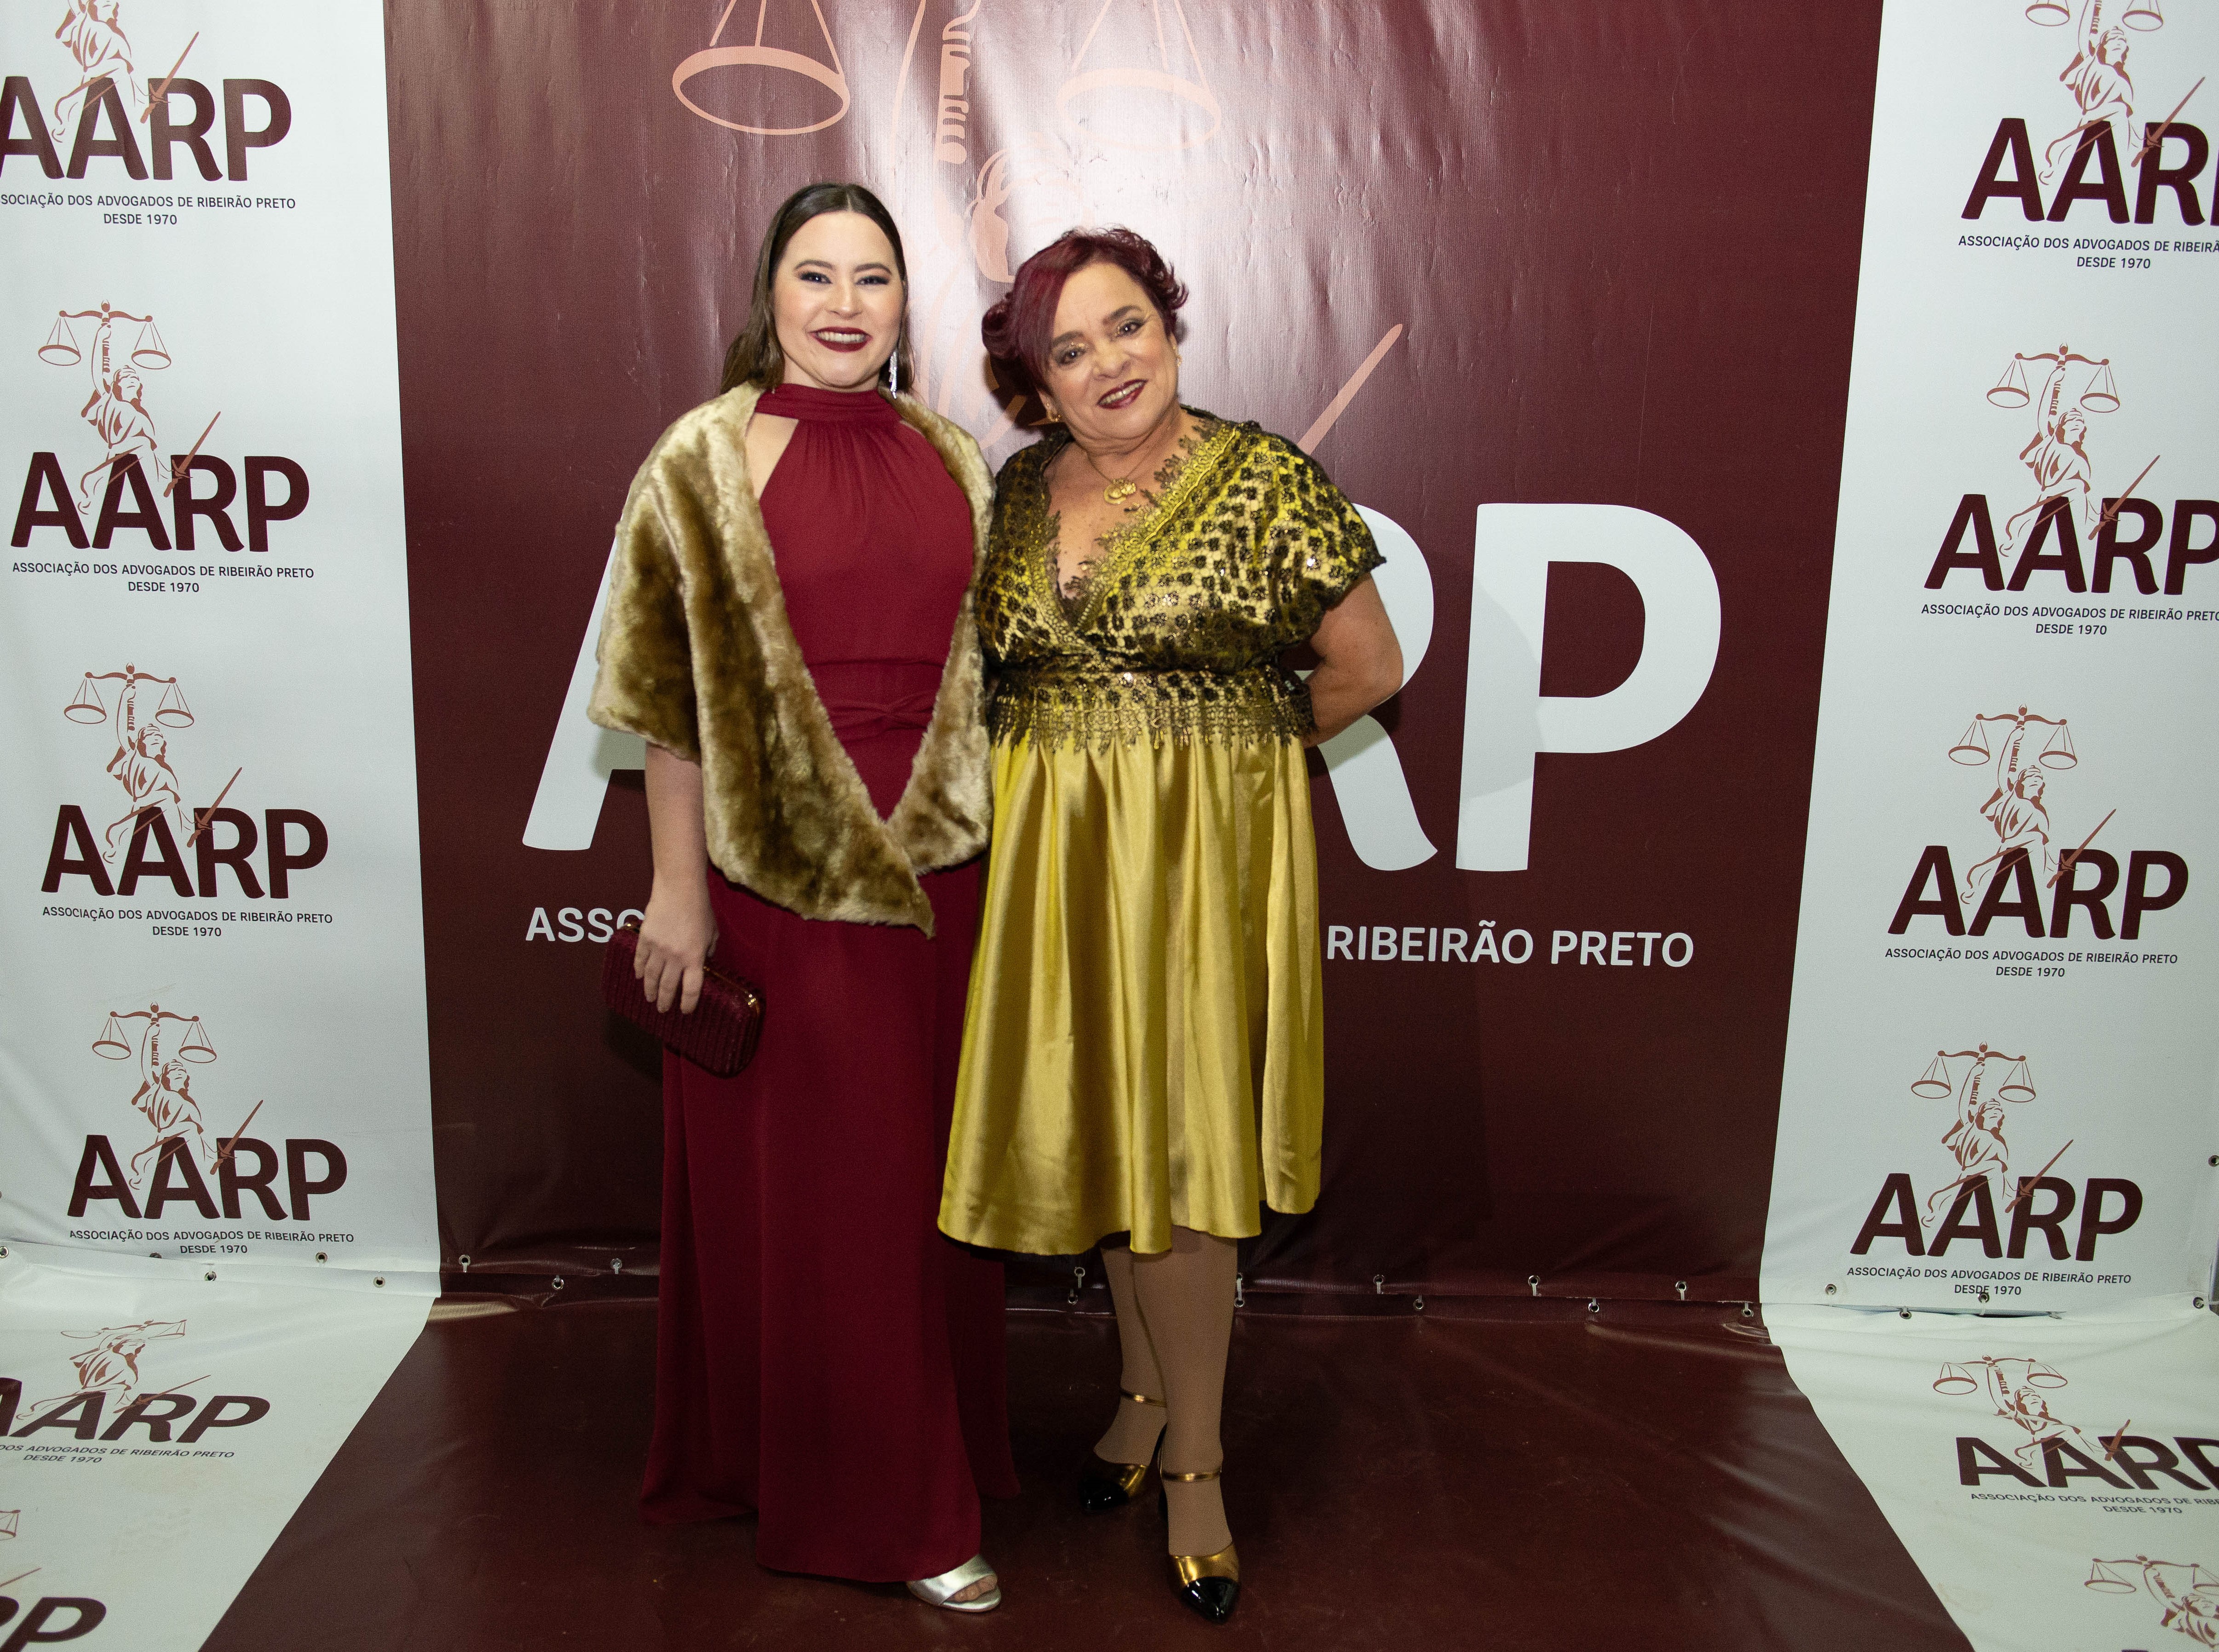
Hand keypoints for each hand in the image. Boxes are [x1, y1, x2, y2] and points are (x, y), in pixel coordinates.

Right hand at [635, 878, 716, 1014]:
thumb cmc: (700, 909)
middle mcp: (675, 957)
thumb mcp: (712, 932)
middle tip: (662, 1010)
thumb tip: (705, 961)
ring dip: (650, 990)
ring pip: (651, 977)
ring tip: (650, 999)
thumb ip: (708, 950)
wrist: (679, 889)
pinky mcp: (645, 939)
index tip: (685, 1011)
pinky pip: (640, 960)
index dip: (688, 1003)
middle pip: (668, 987)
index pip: (691, 989)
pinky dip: (639, 971)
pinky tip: (639, 977)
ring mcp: (658, 949)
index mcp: (694, 957)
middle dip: (665, 1001)